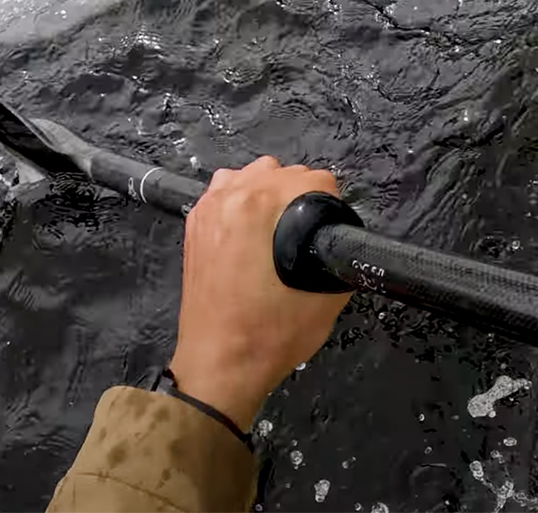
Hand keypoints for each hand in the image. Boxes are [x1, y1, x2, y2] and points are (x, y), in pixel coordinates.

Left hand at [168, 157, 352, 429]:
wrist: (222, 364)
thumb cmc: (273, 333)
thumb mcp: (328, 292)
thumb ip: (341, 253)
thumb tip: (342, 238)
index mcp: (264, 206)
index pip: (317, 179)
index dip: (332, 205)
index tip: (329, 232)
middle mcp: (234, 196)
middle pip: (286, 172)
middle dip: (302, 197)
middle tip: (305, 236)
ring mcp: (210, 207)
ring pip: (254, 174)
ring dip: (271, 193)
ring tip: (277, 230)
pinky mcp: (195, 222)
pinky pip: (226, 190)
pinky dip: (242, 200)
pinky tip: (250, 230)